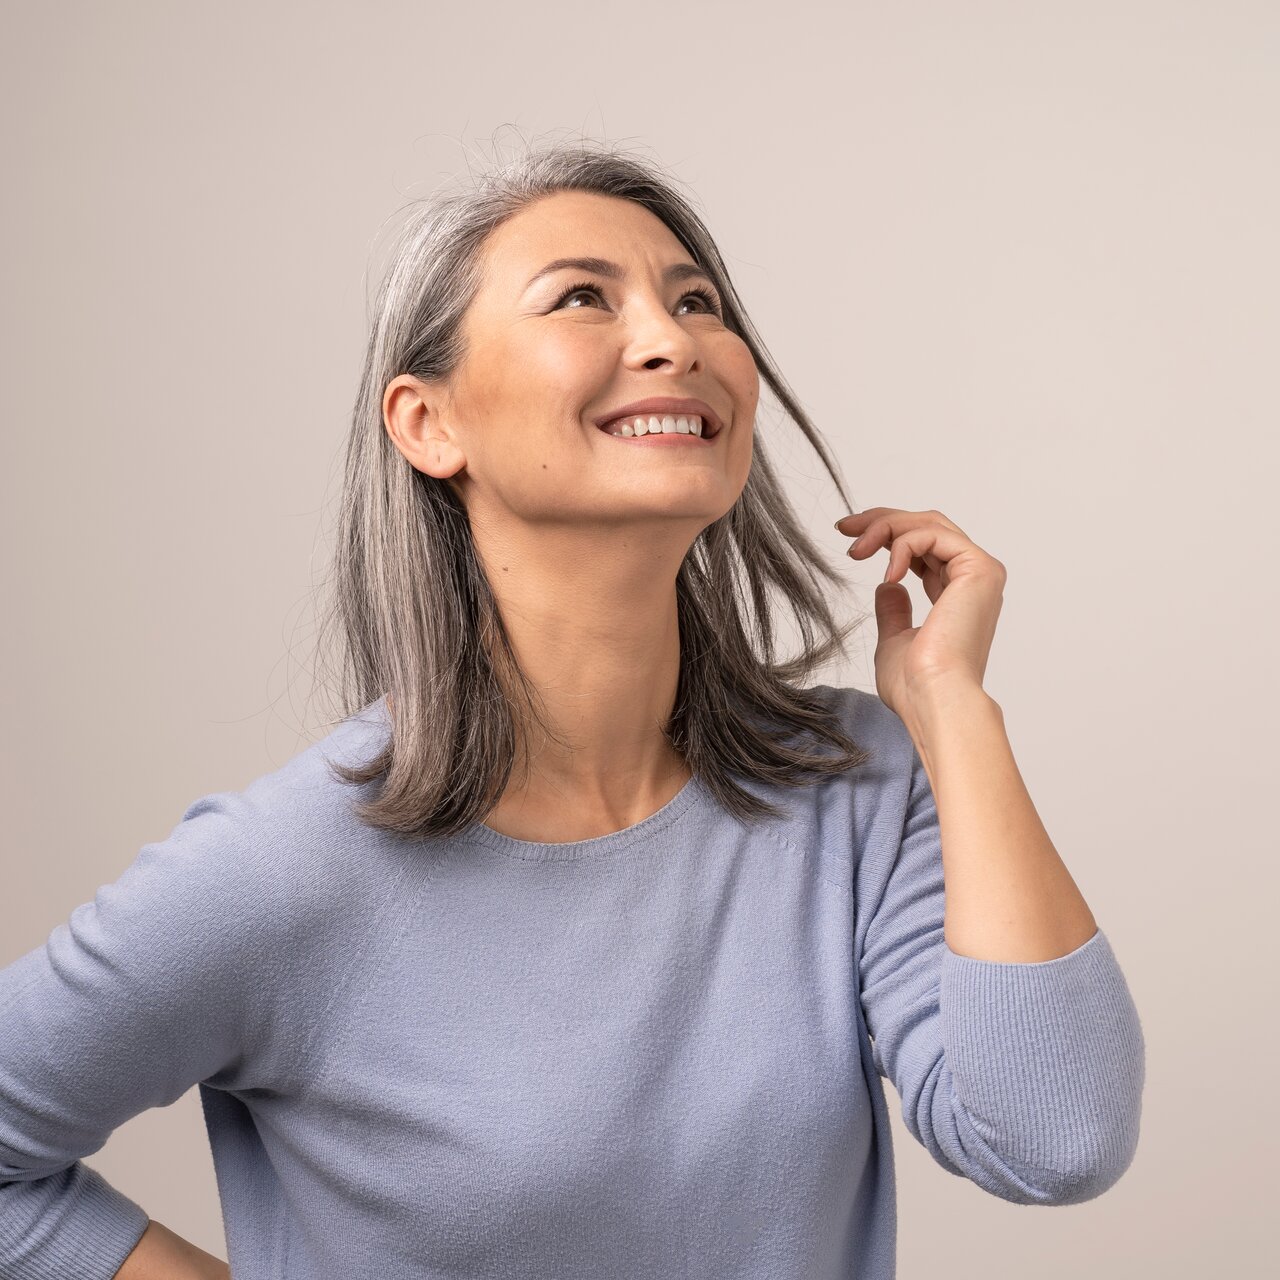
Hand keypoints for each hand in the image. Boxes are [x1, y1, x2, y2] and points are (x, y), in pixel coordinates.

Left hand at [835, 506, 1005, 724]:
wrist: (933, 698)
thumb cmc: (914, 685)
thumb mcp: (894, 640)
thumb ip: (894, 611)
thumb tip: (888, 586)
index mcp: (959, 596)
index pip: (925, 546)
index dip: (887, 534)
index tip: (849, 535)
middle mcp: (974, 581)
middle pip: (928, 525)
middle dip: (883, 520)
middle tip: (845, 525)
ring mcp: (980, 573)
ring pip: (930, 524)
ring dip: (886, 528)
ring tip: (856, 551)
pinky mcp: (980, 569)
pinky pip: (934, 535)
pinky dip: (903, 545)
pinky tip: (888, 573)